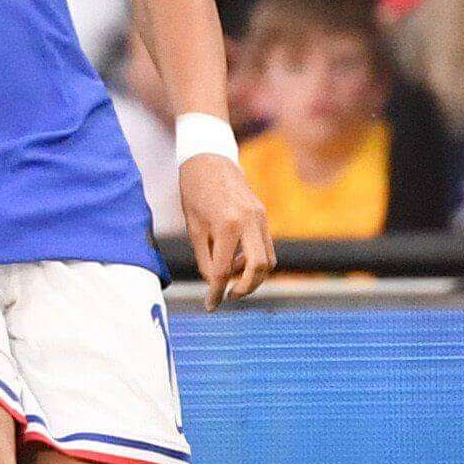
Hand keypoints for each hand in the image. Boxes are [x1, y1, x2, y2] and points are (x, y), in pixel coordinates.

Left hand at [177, 152, 273, 308]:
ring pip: (269, 259)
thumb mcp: (194, 228)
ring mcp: (260, 217)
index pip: (224, 271)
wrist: (208, 158)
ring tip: (233, 279)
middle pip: (258, 269)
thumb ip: (206, 259)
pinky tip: (239, 261)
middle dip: (245, 289)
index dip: (216, 293)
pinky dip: (256, 260)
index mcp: (227, 225)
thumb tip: (215, 284)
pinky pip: (266, 245)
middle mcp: (249, 221)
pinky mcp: (263, 214)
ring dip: (254, 276)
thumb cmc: (194, 191)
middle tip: (229, 296)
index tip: (210, 306)